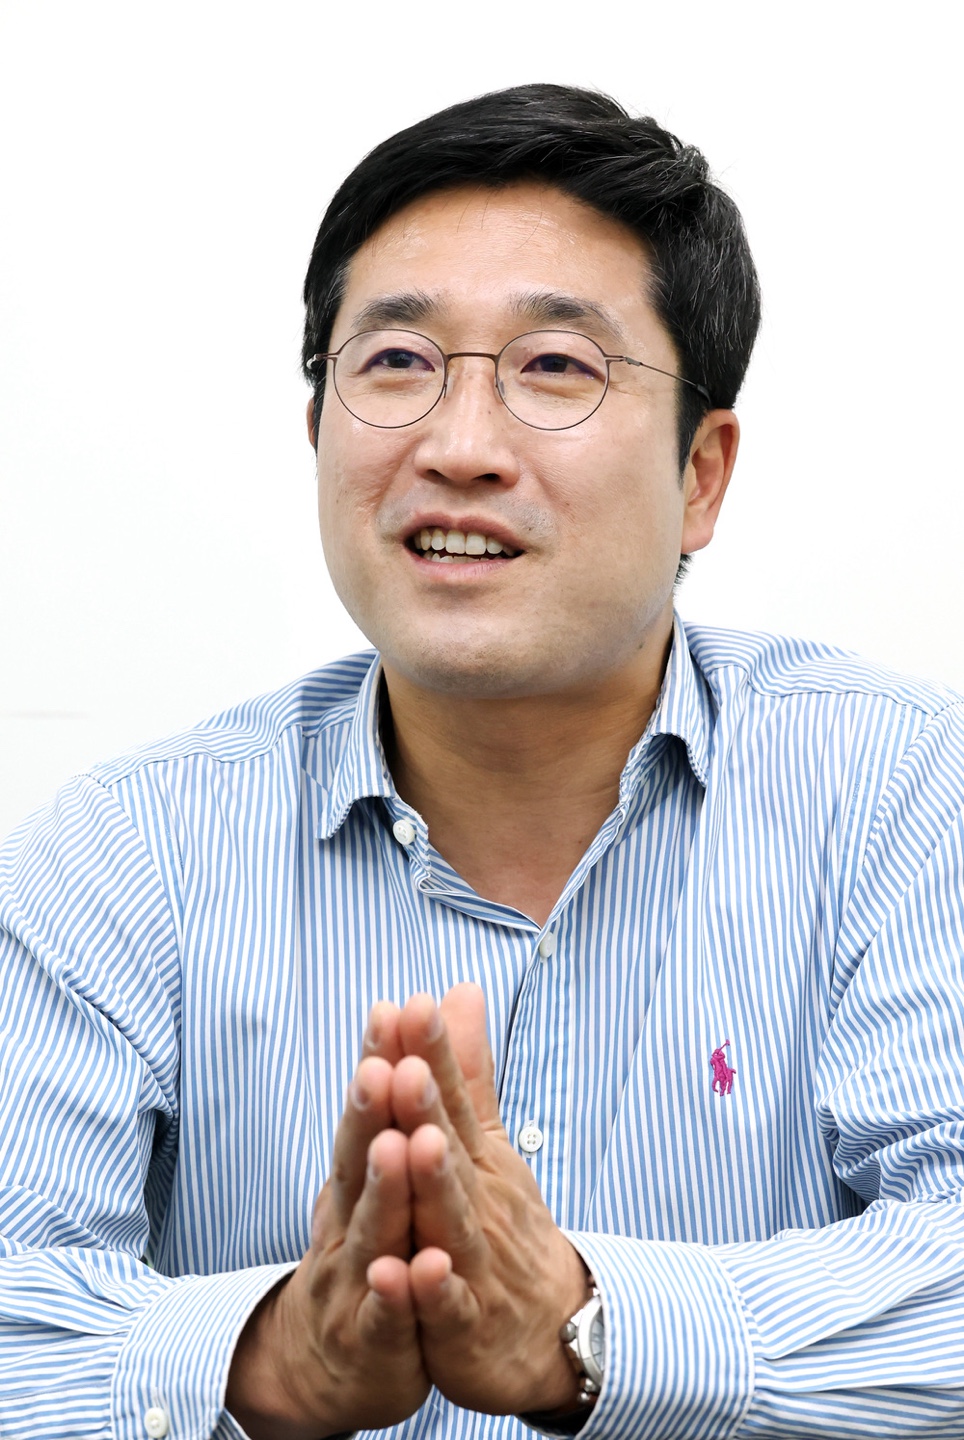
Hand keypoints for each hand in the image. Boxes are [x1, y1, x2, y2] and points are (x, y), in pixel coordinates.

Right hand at [226, 1004, 427, 1438]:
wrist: (329, 1362)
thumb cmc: (370, 1244)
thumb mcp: (393, 1162)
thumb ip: (424, 1084)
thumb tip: (446, 998)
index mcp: (362, 1174)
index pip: (374, 1110)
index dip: (383, 1060)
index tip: (396, 1009)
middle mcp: (350, 1218)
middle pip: (361, 1159)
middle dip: (373, 1111)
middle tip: (385, 1063)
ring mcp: (357, 1279)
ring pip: (374, 1232)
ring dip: (385, 1190)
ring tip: (400, 1146)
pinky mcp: (375, 1338)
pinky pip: (387, 1316)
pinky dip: (398, 1294)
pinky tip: (413, 1270)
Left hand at [390, 985, 589, 1415]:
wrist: (550, 1330)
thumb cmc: (503, 1223)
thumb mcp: (487, 1142)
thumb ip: (466, 1069)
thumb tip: (457, 988)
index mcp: (474, 1154)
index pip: (450, 1094)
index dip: (431, 1053)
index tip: (411, 1003)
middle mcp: (477, 1199)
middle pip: (448, 1147)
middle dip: (425, 1106)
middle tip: (406, 1062)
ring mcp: (474, 1260)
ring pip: (450, 1219)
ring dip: (433, 1183)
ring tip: (414, 1145)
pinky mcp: (464, 1323)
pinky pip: (447, 1307)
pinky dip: (430, 1290)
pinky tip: (410, 1271)